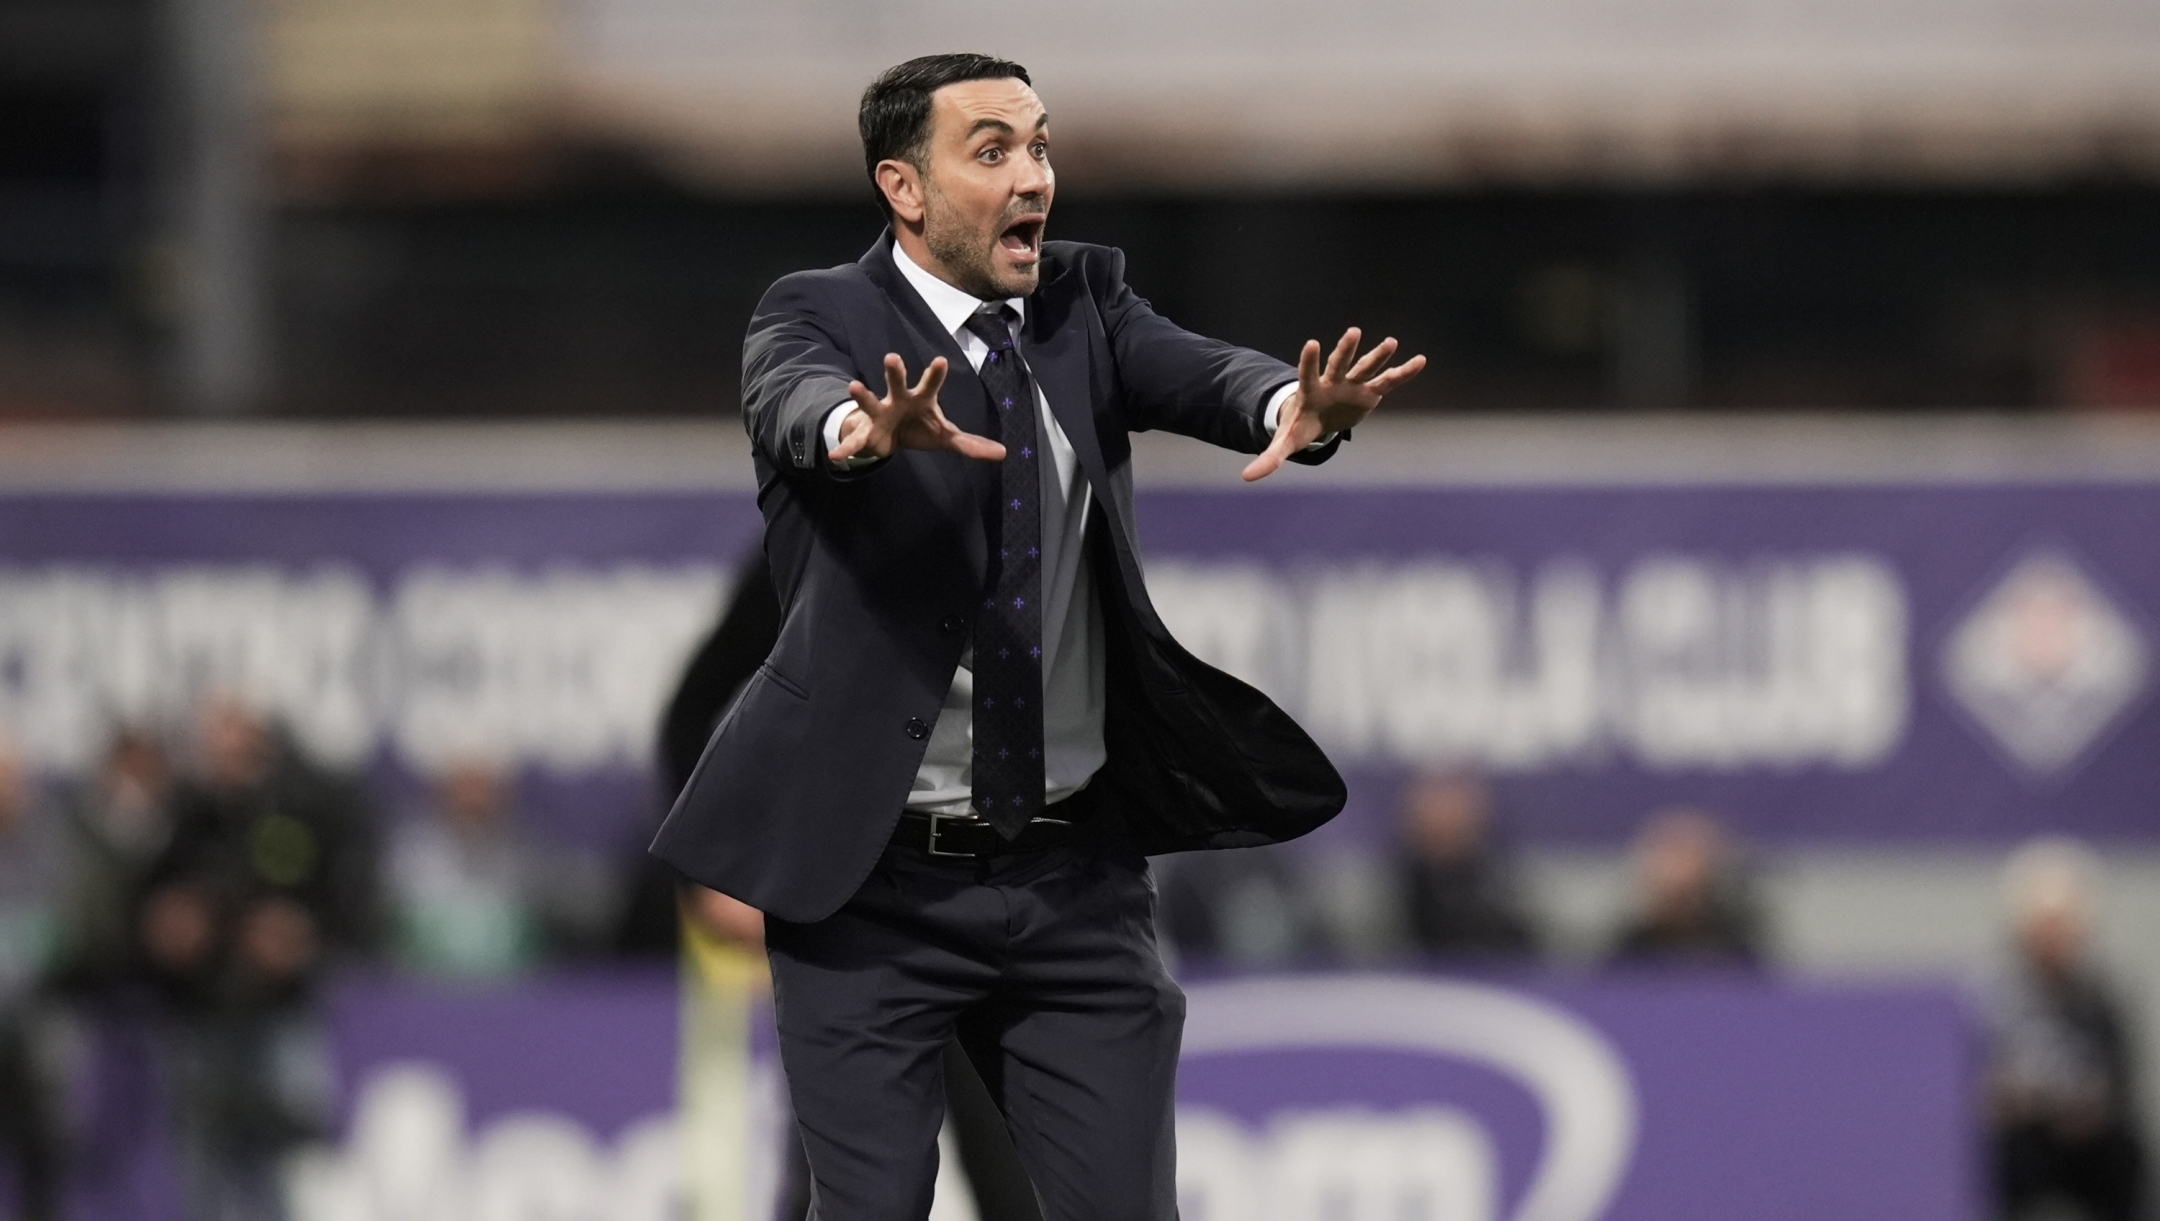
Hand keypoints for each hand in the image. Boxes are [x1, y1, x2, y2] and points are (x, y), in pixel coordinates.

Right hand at [831, 353, 1006, 462]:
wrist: (890, 436)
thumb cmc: (921, 428)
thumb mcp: (947, 437)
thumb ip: (971, 444)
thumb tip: (1003, 453)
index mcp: (921, 399)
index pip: (930, 384)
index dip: (935, 373)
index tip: (940, 360)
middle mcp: (898, 400)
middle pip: (897, 382)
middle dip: (894, 371)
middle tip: (892, 357)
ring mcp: (879, 413)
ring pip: (870, 401)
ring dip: (862, 395)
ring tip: (853, 386)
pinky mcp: (866, 432)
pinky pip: (855, 441)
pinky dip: (847, 448)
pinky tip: (837, 456)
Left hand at [1242, 328, 1425, 481]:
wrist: (1319, 416)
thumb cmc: (1301, 425)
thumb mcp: (1287, 442)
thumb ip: (1270, 457)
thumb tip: (1245, 478)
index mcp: (1311, 391)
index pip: (1307, 374)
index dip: (1309, 360)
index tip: (1311, 343)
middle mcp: (1333, 382)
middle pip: (1339, 363)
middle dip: (1345, 350)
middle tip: (1352, 332)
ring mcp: (1352, 384)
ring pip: (1365, 367)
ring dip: (1377, 355)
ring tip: (1391, 342)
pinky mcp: (1369, 391)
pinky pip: (1388, 381)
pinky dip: (1403, 372)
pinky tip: (1421, 361)